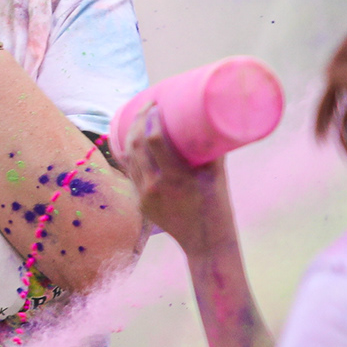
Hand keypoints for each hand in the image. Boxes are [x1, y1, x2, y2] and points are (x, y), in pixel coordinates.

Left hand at [114, 97, 234, 257]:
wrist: (205, 244)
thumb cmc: (217, 206)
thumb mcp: (217, 175)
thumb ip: (211, 148)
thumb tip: (211, 117)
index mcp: (175, 178)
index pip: (152, 140)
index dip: (150, 117)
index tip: (156, 102)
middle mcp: (154, 186)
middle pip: (135, 144)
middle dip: (138, 120)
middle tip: (147, 104)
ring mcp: (144, 196)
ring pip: (129, 157)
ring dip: (131, 134)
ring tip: (140, 118)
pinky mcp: (140, 203)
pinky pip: (130, 172)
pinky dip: (129, 154)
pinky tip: (130, 141)